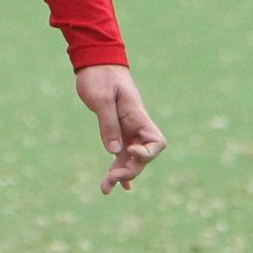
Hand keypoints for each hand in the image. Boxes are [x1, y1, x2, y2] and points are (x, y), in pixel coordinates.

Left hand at [74, 64, 165, 193]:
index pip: (156, 142)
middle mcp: (136, 125)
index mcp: (137, 115)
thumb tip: (114, 151)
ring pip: (130, 158)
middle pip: (142, 156)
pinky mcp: (117, 129)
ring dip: (121, 174)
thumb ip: (108, 123)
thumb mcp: (101, 99)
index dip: (147, 153)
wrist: (96, 62)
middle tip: (110, 181)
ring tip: (105, 189)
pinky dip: (120, 166)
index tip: (129, 152)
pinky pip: (122, 152)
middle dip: (129, 171)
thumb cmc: (99, 76)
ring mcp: (128, 128)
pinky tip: (116, 184)